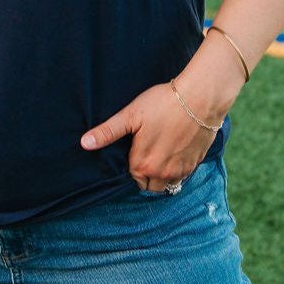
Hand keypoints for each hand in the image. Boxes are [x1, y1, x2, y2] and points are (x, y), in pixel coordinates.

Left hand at [80, 82, 220, 191]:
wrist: (199, 99)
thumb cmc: (162, 103)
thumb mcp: (130, 115)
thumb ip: (107, 132)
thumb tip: (83, 144)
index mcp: (142, 165)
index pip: (132, 175)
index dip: (133, 162)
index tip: (136, 148)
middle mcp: (161, 174)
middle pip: (149, 185)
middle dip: (146, 173)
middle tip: (148, 151)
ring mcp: (180, 172)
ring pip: (166, 183)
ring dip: (162, 174)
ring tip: (161, 152)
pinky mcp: (195, 165)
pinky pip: (182, 176)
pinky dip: (177, 169)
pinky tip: (176, 150)